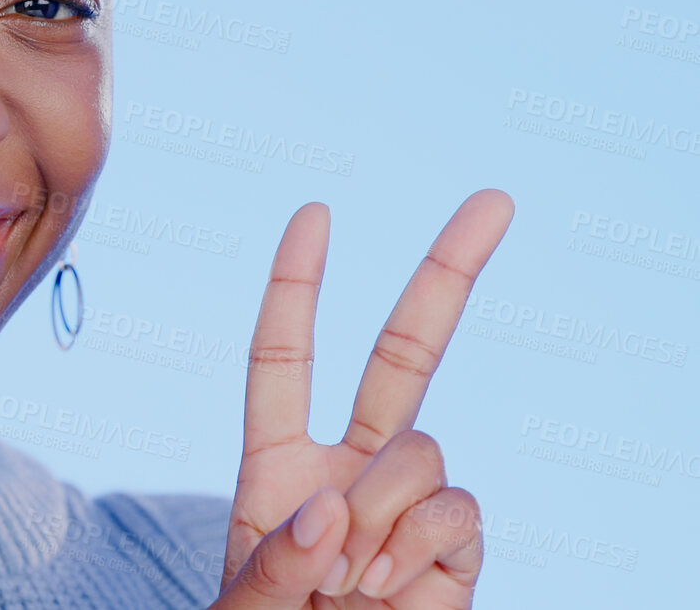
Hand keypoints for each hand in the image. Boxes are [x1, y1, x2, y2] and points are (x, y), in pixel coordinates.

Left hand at [210, 189, 513, 608]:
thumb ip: (272, 570)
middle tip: (496, 198)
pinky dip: (420, 549)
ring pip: (421, 450)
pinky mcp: (456, 548)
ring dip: (381, 512)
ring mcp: (408, 507)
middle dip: (447, 276)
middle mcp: (349, 471)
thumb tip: (329, 515)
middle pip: (403, 357)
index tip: (316, 214)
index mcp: (277, 466)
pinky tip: (390, 594)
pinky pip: (455, 512)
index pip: (284, 360)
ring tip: (349, 584)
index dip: (297, 288)